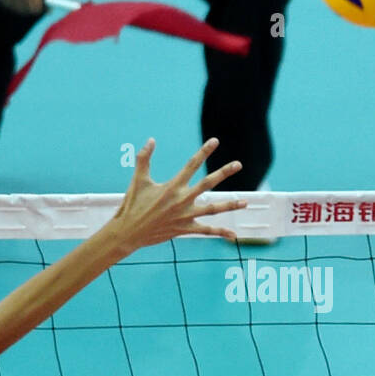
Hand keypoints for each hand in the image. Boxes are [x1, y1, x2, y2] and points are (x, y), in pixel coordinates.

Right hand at [109, 138, 246, 248]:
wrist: (129, 232)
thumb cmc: (133, 205)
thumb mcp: (138, 180)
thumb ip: (144, 158)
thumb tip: (151, 140)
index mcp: (172, 187)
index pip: (191, 165)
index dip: (203, 152)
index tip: (215, 141)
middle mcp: (181, 200)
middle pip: (208, 184)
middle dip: (224, 173)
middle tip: (238, 164)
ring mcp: (185, 216)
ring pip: (213, 209)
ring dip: (230, 205)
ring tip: (245, 202)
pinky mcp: (185, 229)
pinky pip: (206, 231)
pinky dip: (220, 232)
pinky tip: (233, 235)